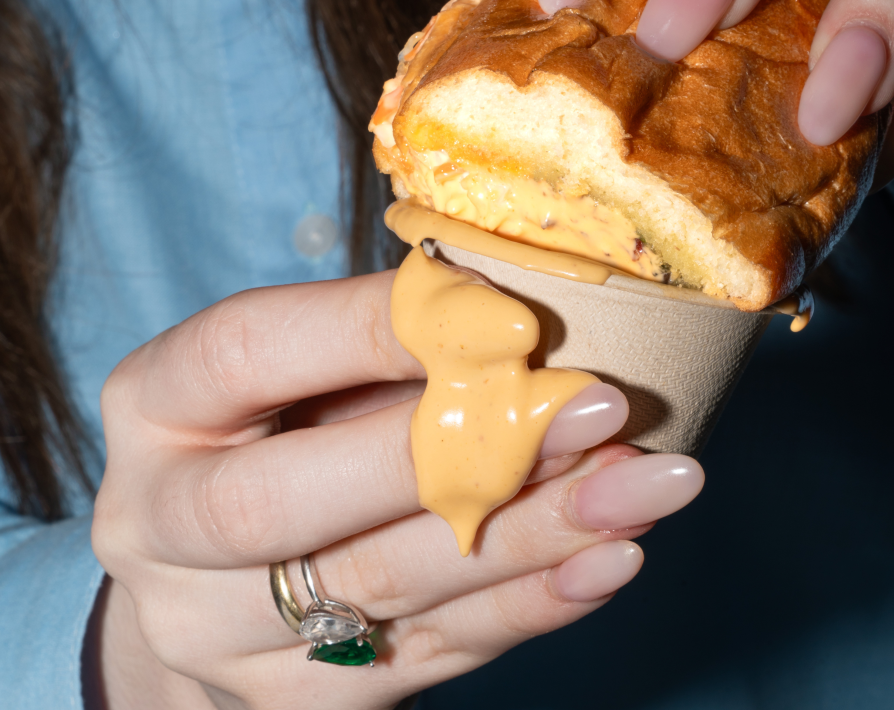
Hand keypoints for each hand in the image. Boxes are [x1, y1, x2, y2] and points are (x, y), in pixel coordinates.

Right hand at [91, 270, 702, 709]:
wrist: (208, 585)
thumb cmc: (270, 436)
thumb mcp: (293, 373)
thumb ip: (375, 351)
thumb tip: (519, 323)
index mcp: (155, 407)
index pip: (249, 351)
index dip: (376, 327)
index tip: (511, 314)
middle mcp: (157, 527)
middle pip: (291, 499)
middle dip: (460, 448)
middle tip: (599, 405)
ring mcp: (216, 634)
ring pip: (383, 583)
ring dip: (532, 531)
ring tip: (648, 483)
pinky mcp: (293, 703)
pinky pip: (430, 656)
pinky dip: (530, 604)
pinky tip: (610, 557)